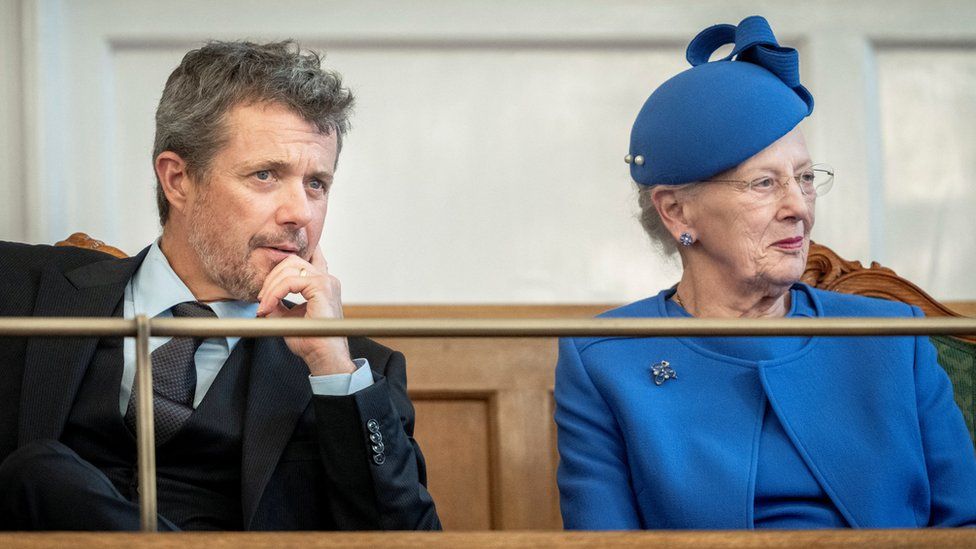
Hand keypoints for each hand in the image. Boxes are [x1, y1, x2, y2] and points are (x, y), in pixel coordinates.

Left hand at [256, 247, 355, 375]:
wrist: (323, 358)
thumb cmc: (311, 342)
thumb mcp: (288, 318)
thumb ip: (278, 304)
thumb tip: (263, 297)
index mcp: (323, 285)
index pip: (307, 259)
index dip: (287, 259)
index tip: (268, 277)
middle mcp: (327, 279)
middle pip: (292, 261)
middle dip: (271, 277)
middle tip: (261, 298)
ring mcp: (326, 282)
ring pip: (289, 268)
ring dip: (270, 286)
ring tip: (263, 305)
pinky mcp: (322, 288)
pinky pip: (290, 282)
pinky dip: (274, 293)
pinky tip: (267, 307)